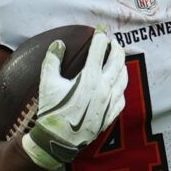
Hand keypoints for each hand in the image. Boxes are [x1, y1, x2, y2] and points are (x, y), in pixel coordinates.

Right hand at [20, 29, 126, 170]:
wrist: (58, 140)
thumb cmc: (52, 111)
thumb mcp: (47, 83)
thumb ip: (52, 60)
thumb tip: (58, 43)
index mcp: (89, 77)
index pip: (99, 49)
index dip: (100, 36)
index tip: (100, 29)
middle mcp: (104, 88)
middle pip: (117, 61)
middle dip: (116, 48)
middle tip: (112, 43)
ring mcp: (110, 102)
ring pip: (123, 78)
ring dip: (122, 66)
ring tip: (117, 60)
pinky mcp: (110, 115)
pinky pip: (122, 97)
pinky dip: (121, 87)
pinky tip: (117, 85)